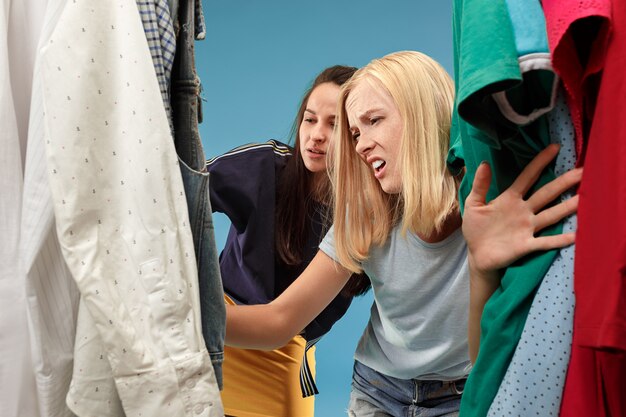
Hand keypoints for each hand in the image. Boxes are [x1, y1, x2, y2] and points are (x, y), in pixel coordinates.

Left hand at [462, 144, 581, 276]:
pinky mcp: (526, 245)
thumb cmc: (476, 228)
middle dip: (563, 182)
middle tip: (583, 171)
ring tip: (584, 198)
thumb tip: (483, 163)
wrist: (477, 255)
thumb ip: (480, 185)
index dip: (540, 162)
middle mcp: (523, 211)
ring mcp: (527, 228)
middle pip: (546, 193)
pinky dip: (559, 239)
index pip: (528, 177)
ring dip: (567, 208)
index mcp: (510, 198)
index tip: (555, 147)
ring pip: (551, 215)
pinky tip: (575, 235)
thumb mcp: (474, 205)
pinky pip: (545, 242)